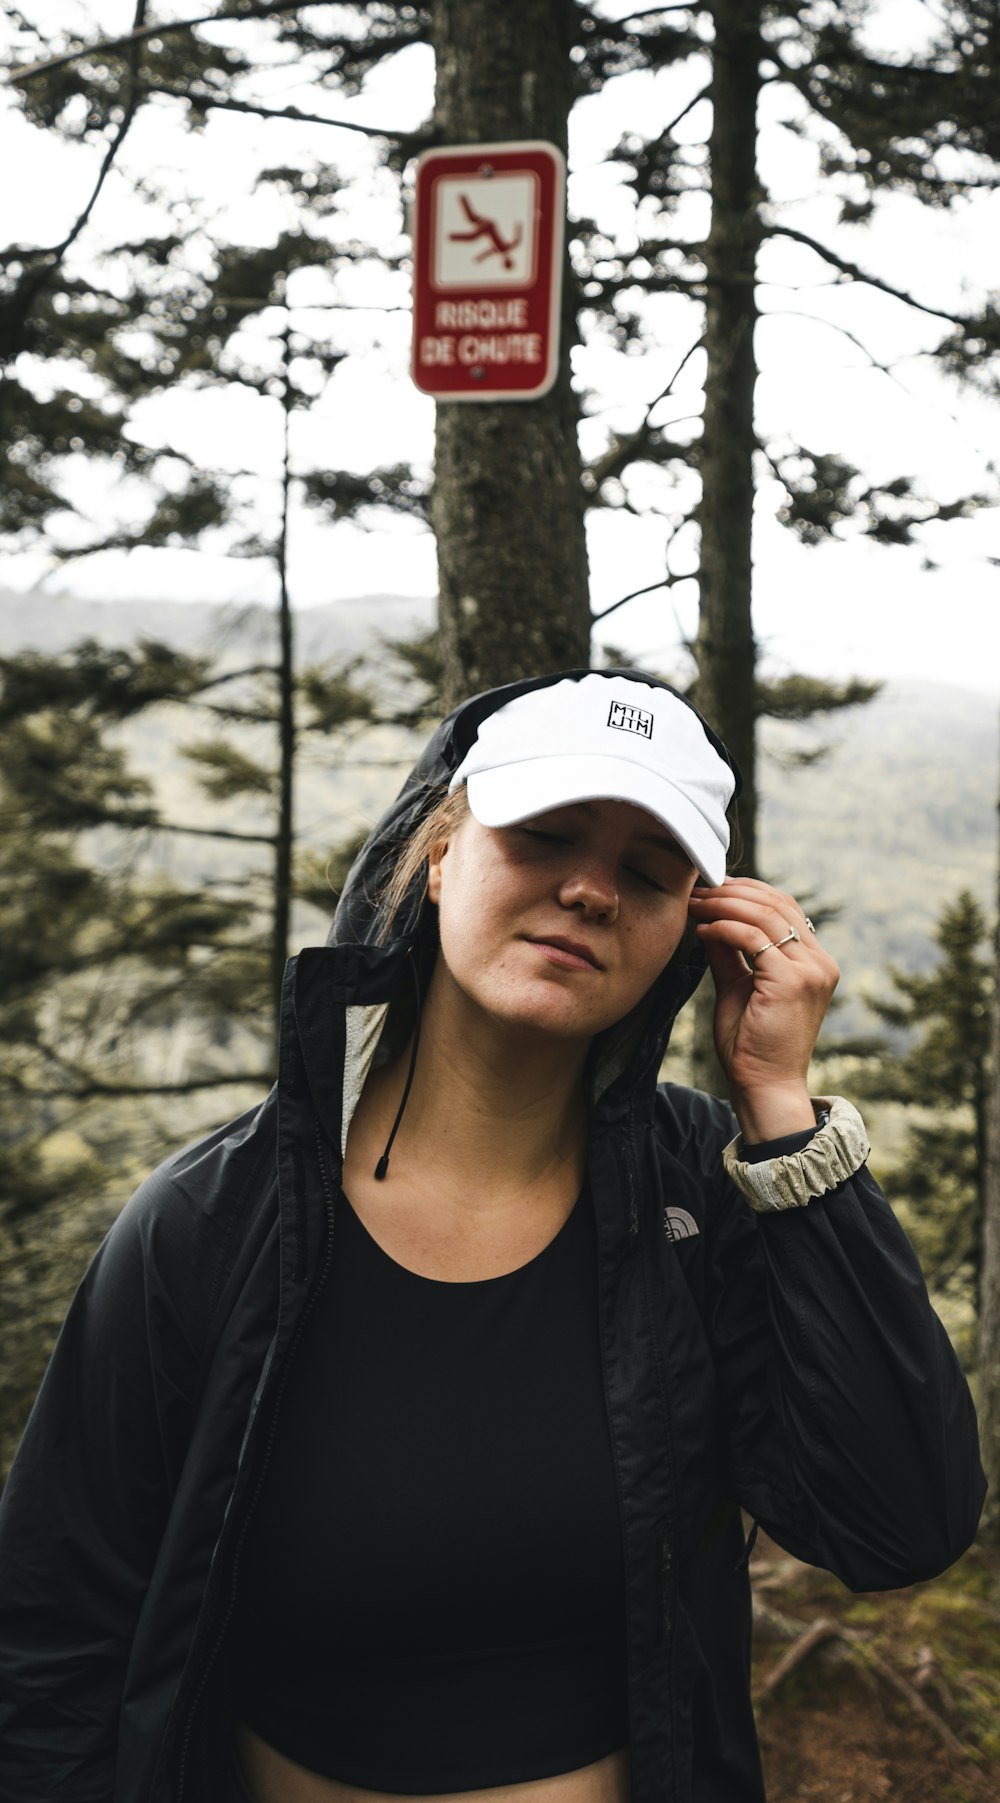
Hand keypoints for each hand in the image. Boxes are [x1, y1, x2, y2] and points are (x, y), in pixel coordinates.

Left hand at [686, 878, 839, 1141]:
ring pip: (764, 916)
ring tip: (694, 906)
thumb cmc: (751, 1044)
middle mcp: (819, 962)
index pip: (785, 908)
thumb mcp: (738, 987)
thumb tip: (709, 920)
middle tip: (697, 891)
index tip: (712, 889)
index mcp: (814, 962)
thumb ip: (729, 953)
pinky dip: (724, 928)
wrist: (764, 1085)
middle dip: (732, 892)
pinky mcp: (791, 981)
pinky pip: (754, 939)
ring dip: (724, 905)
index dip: (748, 891)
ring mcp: (810, 970)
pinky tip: (702, 930)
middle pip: (776, 904)